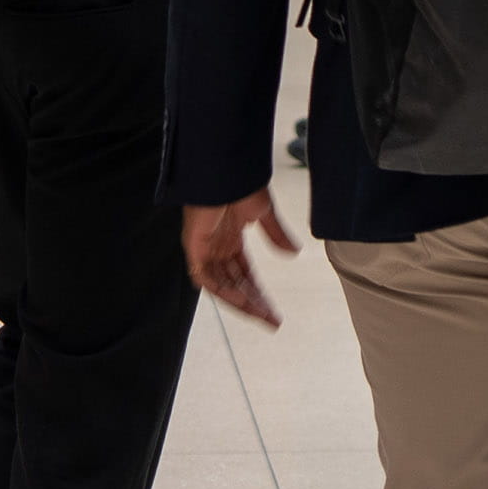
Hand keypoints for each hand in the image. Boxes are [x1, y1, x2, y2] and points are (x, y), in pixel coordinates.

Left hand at [184, 191, 298, 330]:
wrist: (225, 168)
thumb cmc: (239, 182)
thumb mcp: (263, 212)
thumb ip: (276, 234)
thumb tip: (294, 253)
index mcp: (231, 240)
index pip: (245, 276)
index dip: (259, 295)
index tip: (274, 313)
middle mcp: (217, 247)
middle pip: (235, 285)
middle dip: (253, 304)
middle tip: (271, 320)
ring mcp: (204, 248)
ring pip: (221, 286)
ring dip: (241, 301)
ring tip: (261, 314)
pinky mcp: (193, 245)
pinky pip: (205, 277)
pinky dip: (222, 289)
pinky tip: (241, 298)